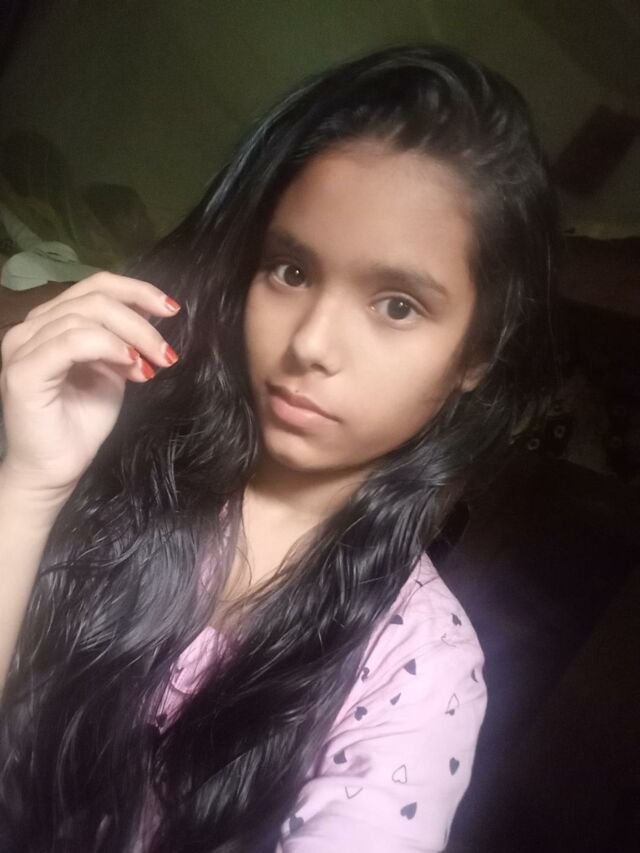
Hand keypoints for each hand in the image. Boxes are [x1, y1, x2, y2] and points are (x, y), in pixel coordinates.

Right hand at [0, 271, 180, 497]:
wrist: (56, 469)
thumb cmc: (81, 423)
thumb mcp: (112, 372)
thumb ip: (122, 342)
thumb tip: (150, 317)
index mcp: (50, 322)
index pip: (95, 286)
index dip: (137, 291)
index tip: (172, 310)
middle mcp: (31, 328)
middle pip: (94, 297)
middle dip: (141, 322)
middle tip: (167, 352)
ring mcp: (22, 347)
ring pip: (85, 316)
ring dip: (131, 337)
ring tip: (152, 365)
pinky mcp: (24, 372)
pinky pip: (71, 341)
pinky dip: (108, 347)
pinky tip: (131, 365)